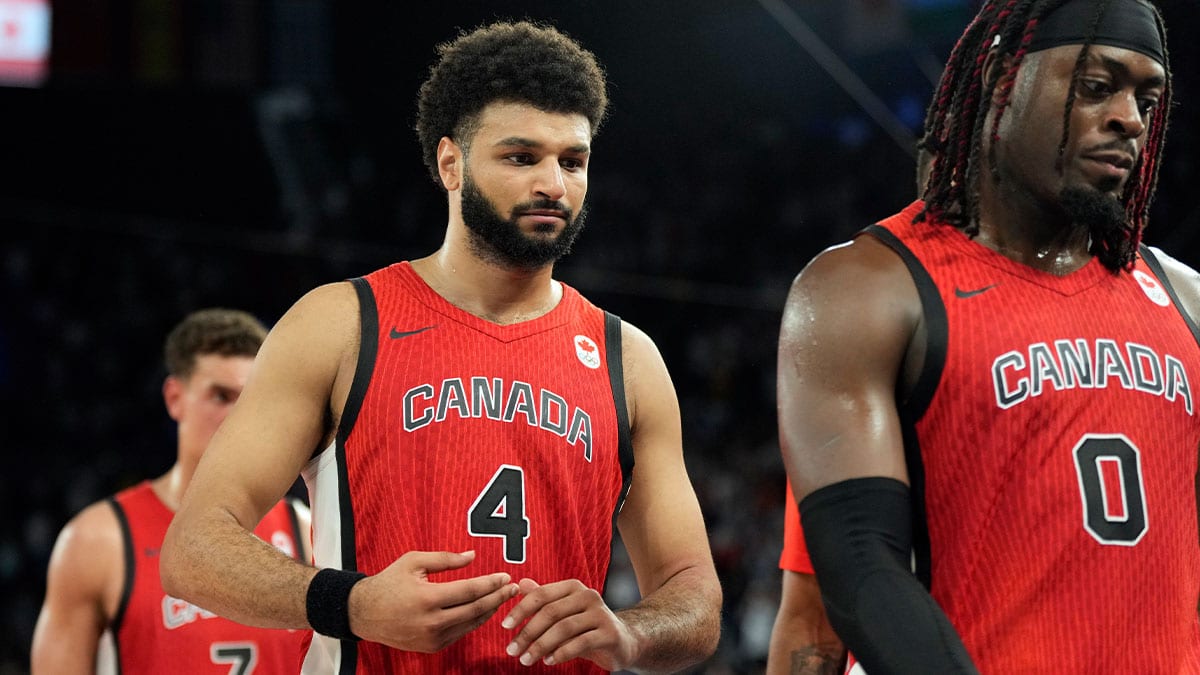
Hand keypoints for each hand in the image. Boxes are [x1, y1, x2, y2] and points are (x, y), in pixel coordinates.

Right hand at [347, 550, 517, 651]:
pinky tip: (484, 609)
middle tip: (513, 588)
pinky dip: (474, 621)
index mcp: (427, 598)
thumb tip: (472, 556)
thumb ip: (445, 559)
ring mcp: (432, 638)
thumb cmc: (389, 582)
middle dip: (498, 598)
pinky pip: (460, 632)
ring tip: (503, 597)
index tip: (506, 577)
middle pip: (476, 609)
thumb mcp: (413, 561)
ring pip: (471, 623)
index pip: (470, 591)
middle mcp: (431, 621)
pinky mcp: (432, 647)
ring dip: (490, 610)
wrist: (364, 613)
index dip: (491, 584)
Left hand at [501, 578, 638, 669]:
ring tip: (526, 659)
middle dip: (527, 633)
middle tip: (511, 649)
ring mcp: (600, 614)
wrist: (622, 641)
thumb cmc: (587, 627)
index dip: (521, 609)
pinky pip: (580, 643)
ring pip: (563, 628)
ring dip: (541, 646)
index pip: (542, 594)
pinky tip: (548, 661)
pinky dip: (560, 653)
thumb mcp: (564, 612)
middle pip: (551, 612)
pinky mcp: (609, 633)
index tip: (504, 626)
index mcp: (574, 587)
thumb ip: (543, 599)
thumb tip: (520, 584)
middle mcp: (588, 596)